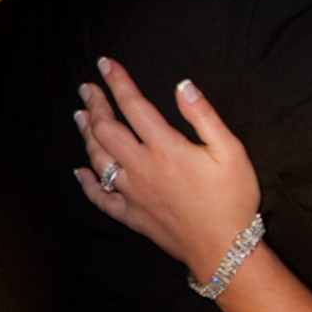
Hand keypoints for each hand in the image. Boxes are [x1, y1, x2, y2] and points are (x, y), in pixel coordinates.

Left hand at [74, 58, 260, 283]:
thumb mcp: (231, 150)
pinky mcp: (132, 215)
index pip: (134, 106)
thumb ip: (203, 116)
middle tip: (86, 88)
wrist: (223, 248)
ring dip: (86, 135)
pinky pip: (101, 198)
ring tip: (79, 116)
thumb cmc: (232, 197)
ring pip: (99, 159)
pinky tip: (80, 172)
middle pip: (108, 129)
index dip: (118, 82)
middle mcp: (142, 167)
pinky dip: (87, 183)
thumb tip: (183, 86)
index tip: (105, 64)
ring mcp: (133, 193)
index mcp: (166, 147)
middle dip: (95, 105)